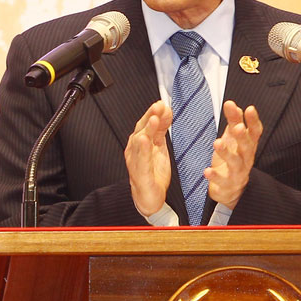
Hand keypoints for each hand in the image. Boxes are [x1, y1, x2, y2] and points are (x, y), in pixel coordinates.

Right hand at [124, 100, 172, 215]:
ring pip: (139, 143)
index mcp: (139, 142)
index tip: (162, 104)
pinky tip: (145, 141)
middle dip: (149, 117)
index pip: (145, 123)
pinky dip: (143, 151)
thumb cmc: (152, 170)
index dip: (153, 113)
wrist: (149, 197)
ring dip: (146, 130)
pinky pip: (141, 161)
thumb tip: (166, 109)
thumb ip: (161, 128)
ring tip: (153, 119)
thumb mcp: (159, 145)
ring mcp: (135, 162)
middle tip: (158, 107)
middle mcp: (134, 150)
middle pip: (141, 130)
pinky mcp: (141, 175)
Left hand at [205, 100, 262, 210]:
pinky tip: (207, 171)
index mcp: (248, 146)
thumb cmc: (233, 159)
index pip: (255, 132)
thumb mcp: (233, 139)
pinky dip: (215, 176)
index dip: (254, 121)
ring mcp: (238, 173)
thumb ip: (234, 122)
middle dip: (243, 136)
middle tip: (237, 127)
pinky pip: (223, 181)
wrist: (231, 189)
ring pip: (235, 163)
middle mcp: (246, 159)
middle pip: (247, 147)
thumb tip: (233, 105)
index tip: (250, 109)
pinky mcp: (228, 185)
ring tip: (217, 143)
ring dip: (227, 153)